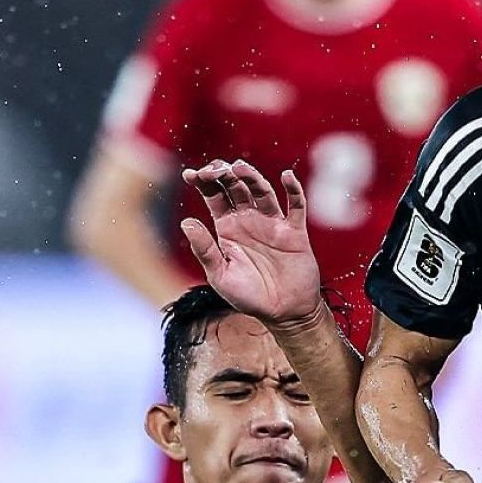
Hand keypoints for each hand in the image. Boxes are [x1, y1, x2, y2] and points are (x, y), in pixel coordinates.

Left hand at [180, 159, 324, 326]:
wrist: (284, 314)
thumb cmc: (250, 297)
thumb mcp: (220, 276)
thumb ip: (205, 250)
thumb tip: (186, 222)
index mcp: (227, 227)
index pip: (213, 194)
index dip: (202, 181)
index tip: (190, 175)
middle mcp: (249, 220)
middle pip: (235, 186)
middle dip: (224, 173)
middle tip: (216, 170)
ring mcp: (272, 223)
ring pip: (261, 190)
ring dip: (251, 176)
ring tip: (239, 168)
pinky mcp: (294, 232)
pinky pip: (295, 205)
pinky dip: (293, 189)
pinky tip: (287, 176)